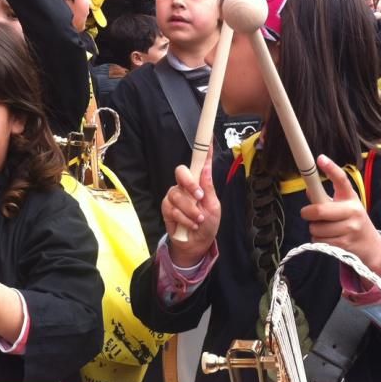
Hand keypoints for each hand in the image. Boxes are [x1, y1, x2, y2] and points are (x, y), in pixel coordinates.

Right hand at [163, 148, 219, 266]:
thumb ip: (208, 188)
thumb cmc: (208, 223)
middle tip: (199, 196)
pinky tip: (191, 224)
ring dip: (191, 210)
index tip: (209, 137)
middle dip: (190, 184)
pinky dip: (185, 218)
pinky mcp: (166, 207)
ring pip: (178, 195)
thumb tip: (206, 168)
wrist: (197, 244)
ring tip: (199, 219)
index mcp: (199, 182)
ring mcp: (174, 195)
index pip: (200, 163)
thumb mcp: (214, 206)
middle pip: (180, 172)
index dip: (204, 149)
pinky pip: (173, 209)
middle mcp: (185, 186)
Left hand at [300, 155, 380, 276]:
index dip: (331, 168)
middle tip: (307, 213)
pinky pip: (319, 241)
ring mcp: (350, 228)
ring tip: (324, 228)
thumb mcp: (343, 205)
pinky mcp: (345, 244)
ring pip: (316, 228)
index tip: (320, 158)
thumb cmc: (351, 220)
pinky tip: (328, 238)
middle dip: (307, 212)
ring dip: (314, 229)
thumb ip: (325, 198)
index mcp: (350, 197)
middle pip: (319, 210)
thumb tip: (309, 189)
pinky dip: (318, 240)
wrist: (370, 244)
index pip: (341, 180)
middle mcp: (352, 210)